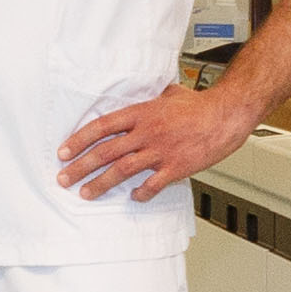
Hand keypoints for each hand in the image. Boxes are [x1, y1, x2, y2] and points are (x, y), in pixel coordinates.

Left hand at [58, 81, 252, 206]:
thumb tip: (143, 95)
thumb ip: (151, 99)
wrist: (227, 114)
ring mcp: (160, 151)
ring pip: (122, 170)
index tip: (63, 151)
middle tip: (64, 178)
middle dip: (80, 166)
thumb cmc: (201, 105)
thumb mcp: (169, 94)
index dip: (79, 140)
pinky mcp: (176, 167)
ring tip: (86, 193)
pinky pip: (152, 185)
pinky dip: (141, 193)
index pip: (102, 127)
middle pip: (105, 151)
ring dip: (100, 183)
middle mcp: (146, 132)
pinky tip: (133, 197)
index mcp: (142, 113)